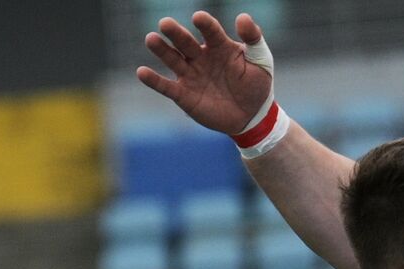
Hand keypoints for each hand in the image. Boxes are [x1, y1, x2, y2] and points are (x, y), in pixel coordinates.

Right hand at [137, 11, 272, 135]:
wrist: (252, 116)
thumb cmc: (256, 85)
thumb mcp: (261, 61)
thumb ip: (253, 39)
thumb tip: (242, 17)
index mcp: (219, 46)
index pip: (211, 31)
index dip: (205, 25)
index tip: (199, 18)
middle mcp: (200, 57)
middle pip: (186, 42)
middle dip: (176, 34)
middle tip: (165, 24)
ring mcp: (191, 75)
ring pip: (173, 60)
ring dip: (161, 50)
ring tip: (151, 39)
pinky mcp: (184, 95)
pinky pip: (167, 87)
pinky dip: (154, 80)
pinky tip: (142, 72)